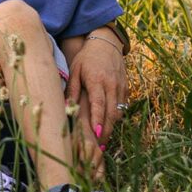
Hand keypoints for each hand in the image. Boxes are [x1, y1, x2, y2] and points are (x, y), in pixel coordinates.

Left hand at [66, 29, 125, 162]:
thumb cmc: (86, 58)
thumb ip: (72, 90)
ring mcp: (121, 86)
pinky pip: (123, 106)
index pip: (98, 104)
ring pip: (119, 111)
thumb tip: (65, 107)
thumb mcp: (75, 71)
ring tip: (103, 142)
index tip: (97, 135)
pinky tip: (109, 127)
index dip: (98, 120)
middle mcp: (111, 84)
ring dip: (112, 127)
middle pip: (111, 112)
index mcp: (97, 80)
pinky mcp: (126, 87)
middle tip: (100, 147)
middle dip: (106, 131)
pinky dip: (116, 118)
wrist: (106, 44)